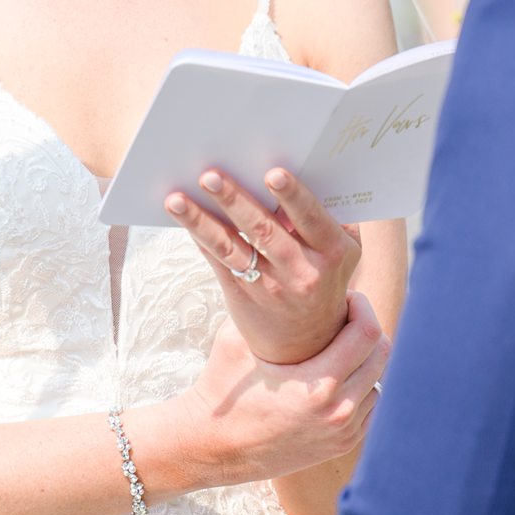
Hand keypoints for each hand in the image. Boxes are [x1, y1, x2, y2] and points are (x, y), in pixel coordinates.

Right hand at [137, 292, 388, 492]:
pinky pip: (371, 407)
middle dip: (365, 327)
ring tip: (337, 346)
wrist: (212, 446)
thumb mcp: (235, 340)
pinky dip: (361, 387)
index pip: (367, 333)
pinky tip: (336, 376)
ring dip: (364, 359)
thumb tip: (279, 269)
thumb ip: (263, 307)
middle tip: (343, 316)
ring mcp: (343, 432)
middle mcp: (339, 411)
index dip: (361, 306)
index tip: (344, 296)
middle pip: (382, 354)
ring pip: (379, 380)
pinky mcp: (342, 445)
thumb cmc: (221, 388)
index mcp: (318, 384)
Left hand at [165, 166, 360, 363]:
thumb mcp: (338, 249)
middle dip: (234, 200)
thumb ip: (322, 215)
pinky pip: (216, 261)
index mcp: (332, 251)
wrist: (311, 341)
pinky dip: (198, 237)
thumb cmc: (324, 274)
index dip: (293, 196)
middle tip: (210, 176)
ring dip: (201, 221)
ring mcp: (269, 286)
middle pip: (263, 231)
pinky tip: (181, 217)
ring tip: (177, 200)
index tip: (273, 173)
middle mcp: (301, 270)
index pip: (311, 219)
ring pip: (230, 248)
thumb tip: (282, 173)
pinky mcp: (241, 295)